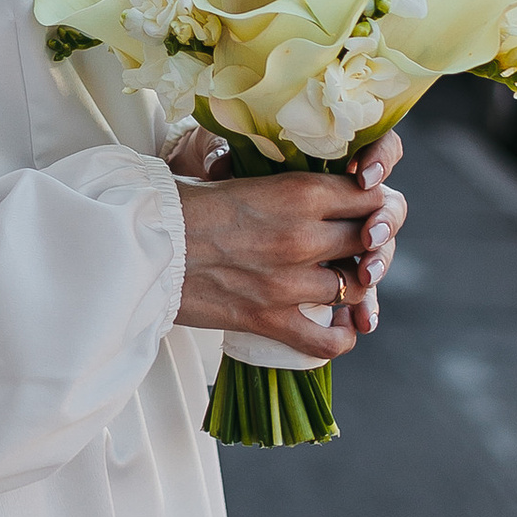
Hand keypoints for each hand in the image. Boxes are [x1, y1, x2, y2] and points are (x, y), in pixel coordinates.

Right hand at [165, 131, 406, 356]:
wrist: (142, 243)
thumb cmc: (186, 203)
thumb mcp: (245, 176)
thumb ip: (290, 185)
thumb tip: (322, 188)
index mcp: (299, 191)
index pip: (371, 196)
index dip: (374, 204)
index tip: (364, 209)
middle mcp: (302, 236)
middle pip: (370, 241)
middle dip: (368, 244)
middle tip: (353, 246)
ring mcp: (289, 282)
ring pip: (356, 287)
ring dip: (353, 285)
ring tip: (339, 280)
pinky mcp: (269, 319)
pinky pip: (329, 341)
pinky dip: (342, 336)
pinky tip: (338, 326)